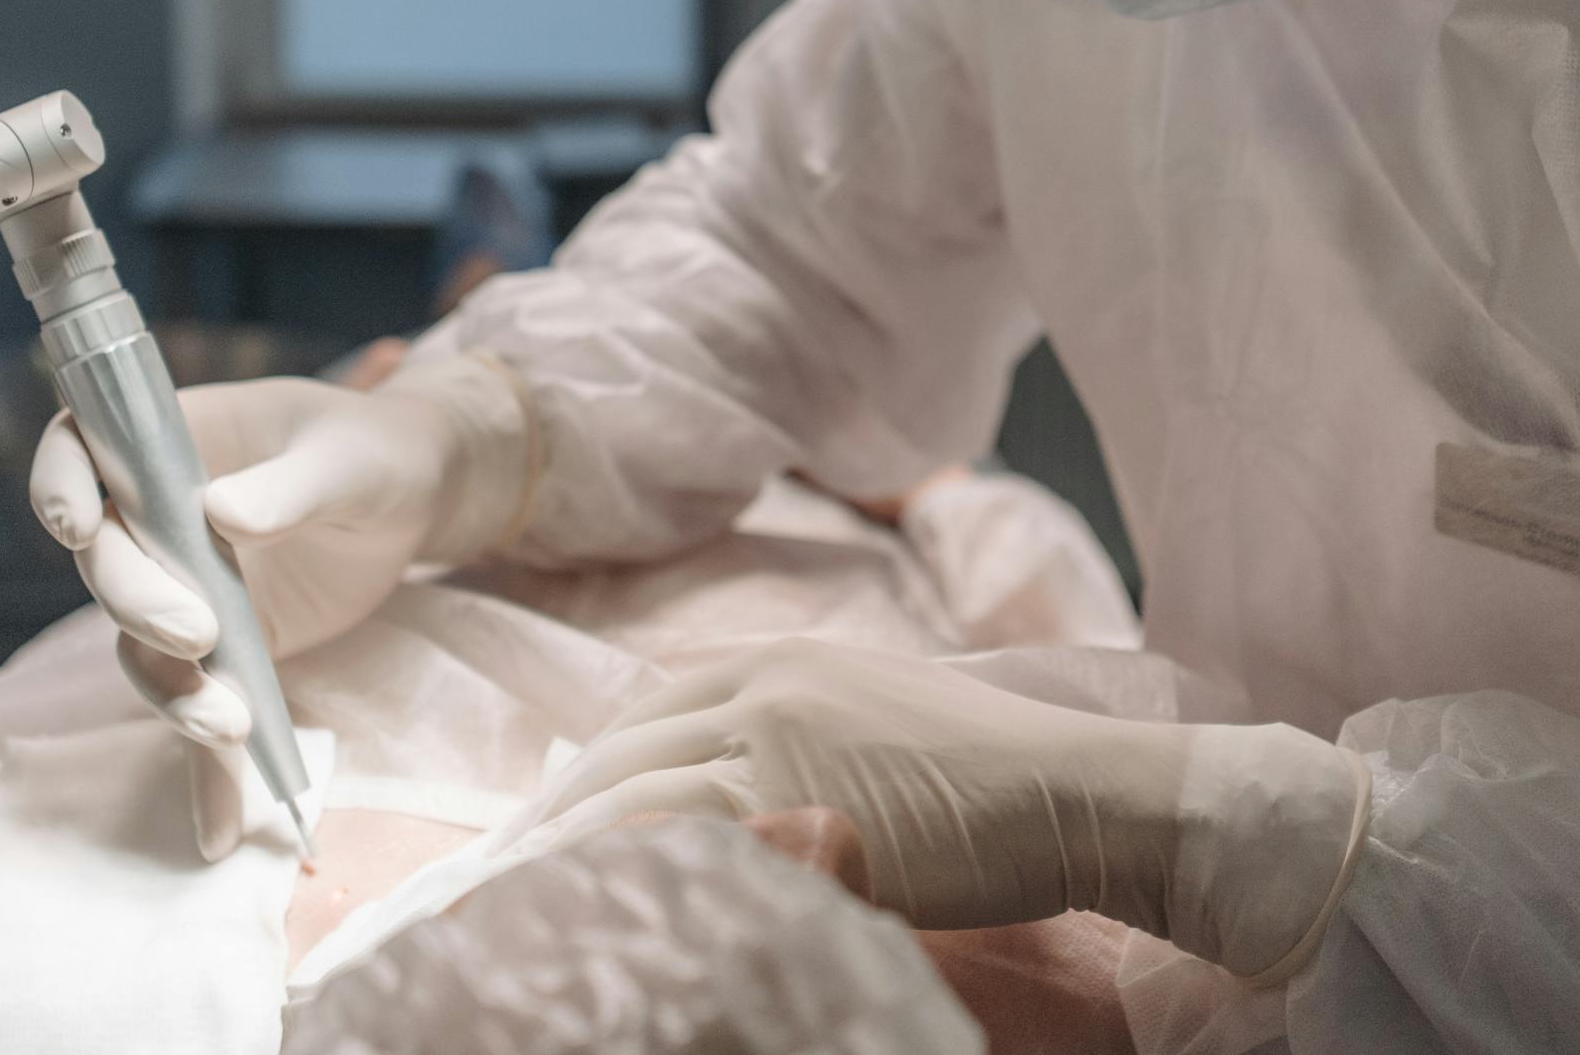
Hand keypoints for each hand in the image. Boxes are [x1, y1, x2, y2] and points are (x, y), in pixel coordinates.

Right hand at [29, 349, 537, 856]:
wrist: (418, 498)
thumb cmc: (377, 452)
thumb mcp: (350, 458)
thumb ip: (290, 486)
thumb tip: (220, 514)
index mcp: (172, 445)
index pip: (81, 452)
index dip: (61, 486)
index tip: (76, 525)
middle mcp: (157, 520)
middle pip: (108, 566)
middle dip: (138, 606)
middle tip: (198, 634)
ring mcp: (184, 589)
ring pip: (143, 650)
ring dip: (174, 693)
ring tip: (231, 724)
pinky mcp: (224, 650)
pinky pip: (200, 708)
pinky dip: (208, 772)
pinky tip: (222, 831)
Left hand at [508, 638, 1372, 979]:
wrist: (1077, 789)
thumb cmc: (998, 779)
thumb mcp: (882, 731)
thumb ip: (802, 749)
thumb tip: (738, 811)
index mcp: (783, 659)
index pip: (647, 710)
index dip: (589, 770)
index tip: (546, 824)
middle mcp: (765, 683)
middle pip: (624, 751)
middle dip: (555, 816)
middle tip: (502, 882)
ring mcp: (778, 737)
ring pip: (638, 798)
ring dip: (571, 856)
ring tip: (525, 915)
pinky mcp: (801, 800)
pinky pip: (686, 844)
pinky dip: (630, 879)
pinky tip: (601, 920)